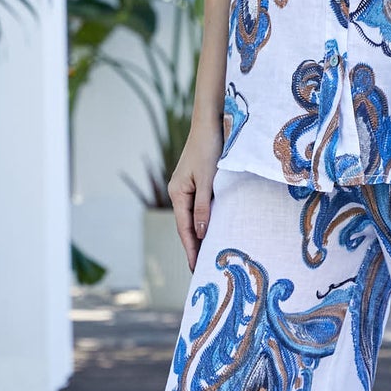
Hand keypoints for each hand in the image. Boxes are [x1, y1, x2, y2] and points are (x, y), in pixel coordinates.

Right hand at [168, 120, 223, 268]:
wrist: (211, 121)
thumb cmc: (209, 147)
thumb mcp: (207, 179)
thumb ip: (203, 207)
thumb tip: (201, 234)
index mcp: (177, 192)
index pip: (184, 229)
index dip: (190, 249)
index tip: (195, 269)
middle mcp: (179, 191)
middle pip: (186, 225)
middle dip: (194, 246)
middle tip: (202, 269)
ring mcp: (188, 186)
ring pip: (193, 217)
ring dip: (200, 235)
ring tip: (207, 255)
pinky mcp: (198, 181)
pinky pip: (199, 207)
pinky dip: (205, 220)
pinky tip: (213, 228)